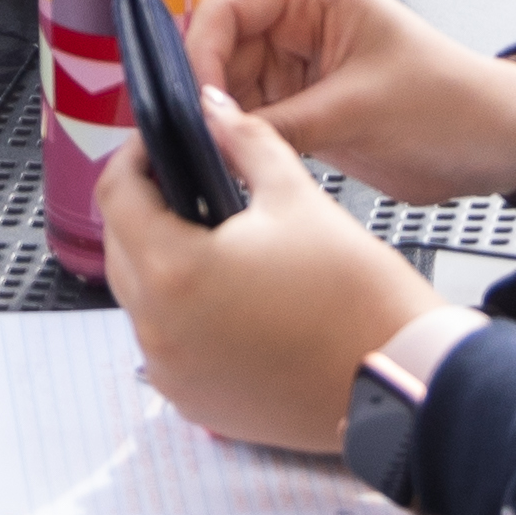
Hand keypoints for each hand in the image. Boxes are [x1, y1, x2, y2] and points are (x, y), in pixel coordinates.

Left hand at [102, 105, 439, 458]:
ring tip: (214, 238)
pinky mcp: (195, 402)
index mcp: (174, 273)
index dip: (134, 157)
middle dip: (144, 208)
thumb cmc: (357, 297)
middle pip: (120, 248)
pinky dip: (182, 314)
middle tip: (188, 183)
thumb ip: (245, 142)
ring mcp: (174, 374)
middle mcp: (159, 332)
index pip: (115, 195)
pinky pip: (167, 344)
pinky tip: (227, 294)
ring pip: (141, 298)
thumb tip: (215, 112)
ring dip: (161, 262)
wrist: (400, 379)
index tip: (159, 146)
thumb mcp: (297, 197)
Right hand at [191, 0, 515, 202]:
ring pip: (225, 90)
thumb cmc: (450, 102)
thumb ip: (277, 123)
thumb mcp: (358, 111)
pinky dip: (238, 143)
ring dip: (219, 123)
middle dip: (205, 94)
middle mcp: (295, 22)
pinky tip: (236, 163)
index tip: (194, 101)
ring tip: (220, 155)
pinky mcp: (298, 107)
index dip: (200, 52)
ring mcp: (294, 66)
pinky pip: (247, 121)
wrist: (493, 145)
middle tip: (199, 139)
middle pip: (216, 49)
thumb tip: (212, 133)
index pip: (226, 6)